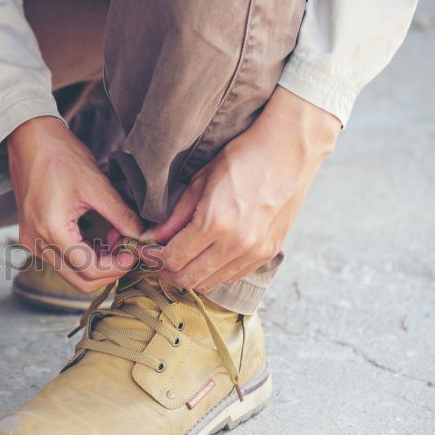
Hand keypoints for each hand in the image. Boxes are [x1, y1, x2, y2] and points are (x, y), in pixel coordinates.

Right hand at [8, 116, 142, 292]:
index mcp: (51, 231)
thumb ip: (121, 215)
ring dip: (97, 262)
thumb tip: (143, 237)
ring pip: (70, 273)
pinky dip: (83, 254)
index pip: (89, 269)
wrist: (29, 139)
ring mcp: (31, 242)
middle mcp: (36, 242)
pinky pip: (61, 259)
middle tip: (127, 251)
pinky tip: (99, 235)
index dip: (116, 267)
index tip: (134, 252)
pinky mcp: (33, 237)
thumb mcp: (96, 185)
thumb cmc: (60, 156)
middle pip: (79, 281)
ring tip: (115, 237)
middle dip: (108, 271)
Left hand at [139, 87, 340, 293]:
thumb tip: (153, 238)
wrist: (289, 151)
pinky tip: (206, 257)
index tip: (145, 251)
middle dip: (167, 272)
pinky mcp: (267, 253)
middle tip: (158, 260)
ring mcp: (255, 252)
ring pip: (211, 283)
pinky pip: (232, 276)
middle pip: (189, 278)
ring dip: (190, 275)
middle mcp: (236, 244)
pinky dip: (214, 273)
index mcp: (215, 223)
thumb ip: (175, 215)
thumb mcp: (200, 180)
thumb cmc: (243, 157)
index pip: (173, 258)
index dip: (153, 258)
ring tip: (180, 259)